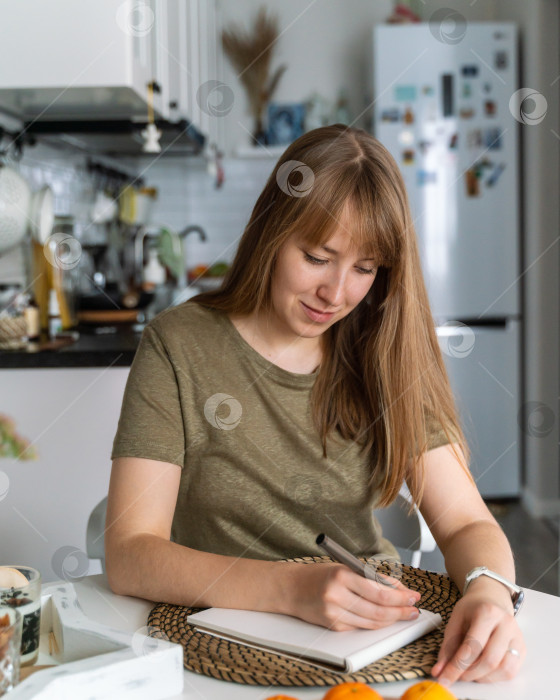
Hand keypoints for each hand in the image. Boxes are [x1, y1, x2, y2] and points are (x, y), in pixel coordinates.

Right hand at [285, 562, 421, 630]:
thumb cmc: (319, 575)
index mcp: (342, 576)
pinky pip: (361, 627)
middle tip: (414, 608)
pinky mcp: (333, 626)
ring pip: (372, 622)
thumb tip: (398, 589)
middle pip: (379, 609)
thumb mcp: (345, 568)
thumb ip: (370, 578)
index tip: (413, 595)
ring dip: (392, 619)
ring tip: (405, 614)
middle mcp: (337, 596)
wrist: (290, 588)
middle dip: (401, 610)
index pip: (379, 591)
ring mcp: (334, 614)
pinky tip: (385, 618)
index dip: (400, 596)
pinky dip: (375, 623)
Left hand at [431, 579, 524, 684]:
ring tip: (469, 672)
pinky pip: (511, 672)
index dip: (456, 666)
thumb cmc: (472, 609)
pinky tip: (482, 671)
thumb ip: (448, 646)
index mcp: (487, 612)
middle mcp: (506, 624)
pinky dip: (494, 677)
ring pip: (503, 669)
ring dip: (482, 677)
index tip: (444, 678)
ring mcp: (517, 637)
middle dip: (469, 674)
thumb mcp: (455, 620)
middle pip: (489, 660)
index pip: (472, 646)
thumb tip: (439, 671)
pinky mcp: (522, 649)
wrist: (491, 599)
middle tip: (456, 676)